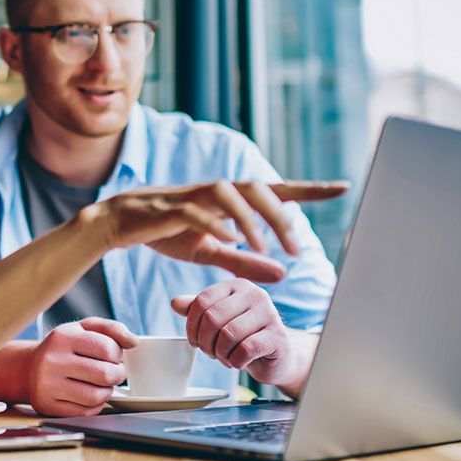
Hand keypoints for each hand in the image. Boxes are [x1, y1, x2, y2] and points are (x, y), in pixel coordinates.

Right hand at [28, 318, 137, 416]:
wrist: (27, 369)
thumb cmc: (62, 347)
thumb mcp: (82, 328)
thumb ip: (111, 329)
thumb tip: (133, 341)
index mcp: (62, 337)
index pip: (107, 348)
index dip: (117, 354)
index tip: (112, 356)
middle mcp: (52, 360)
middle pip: (104, 374)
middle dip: (117, 375)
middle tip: (114, 372)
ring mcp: (48, 385)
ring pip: (96, 396)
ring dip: (107, 391)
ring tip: (102, 384)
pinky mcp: (47, 406)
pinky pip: (85, 412)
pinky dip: (95, 405)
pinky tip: (89, 395)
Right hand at [85, 180, 347, 281]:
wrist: (118, 224)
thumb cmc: (166, 233)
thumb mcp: (210, 251)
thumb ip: (245, 260)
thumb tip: (284, 273)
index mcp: (228, 200)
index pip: (275, 190)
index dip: (309, 189)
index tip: (342, 187)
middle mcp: (214, 191)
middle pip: (256, 187)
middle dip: (281, 215)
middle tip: (296, 249)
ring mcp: (191, 196)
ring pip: (229, 193)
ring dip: (251, 219)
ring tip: (264, 247)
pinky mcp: (168, 208)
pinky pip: (196, 211)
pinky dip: (215, 223)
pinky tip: (229, 240)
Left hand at [171, 280, 314, 394]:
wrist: (278, 356)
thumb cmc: (245, 336)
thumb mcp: (219, 320)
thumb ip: (198, 310)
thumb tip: (175, 303)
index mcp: (237, 286)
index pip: (202, 301)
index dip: (192, 326)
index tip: (194, 341)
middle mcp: (255, 294)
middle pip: (213, 318)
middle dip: (205, 342)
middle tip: (210, 353)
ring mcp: (270, 314)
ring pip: (228, 334)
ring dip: (220, 353)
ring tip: (224, 358)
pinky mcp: (278, 337)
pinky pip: (245, 350)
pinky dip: (235, 361)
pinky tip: (238, 362)